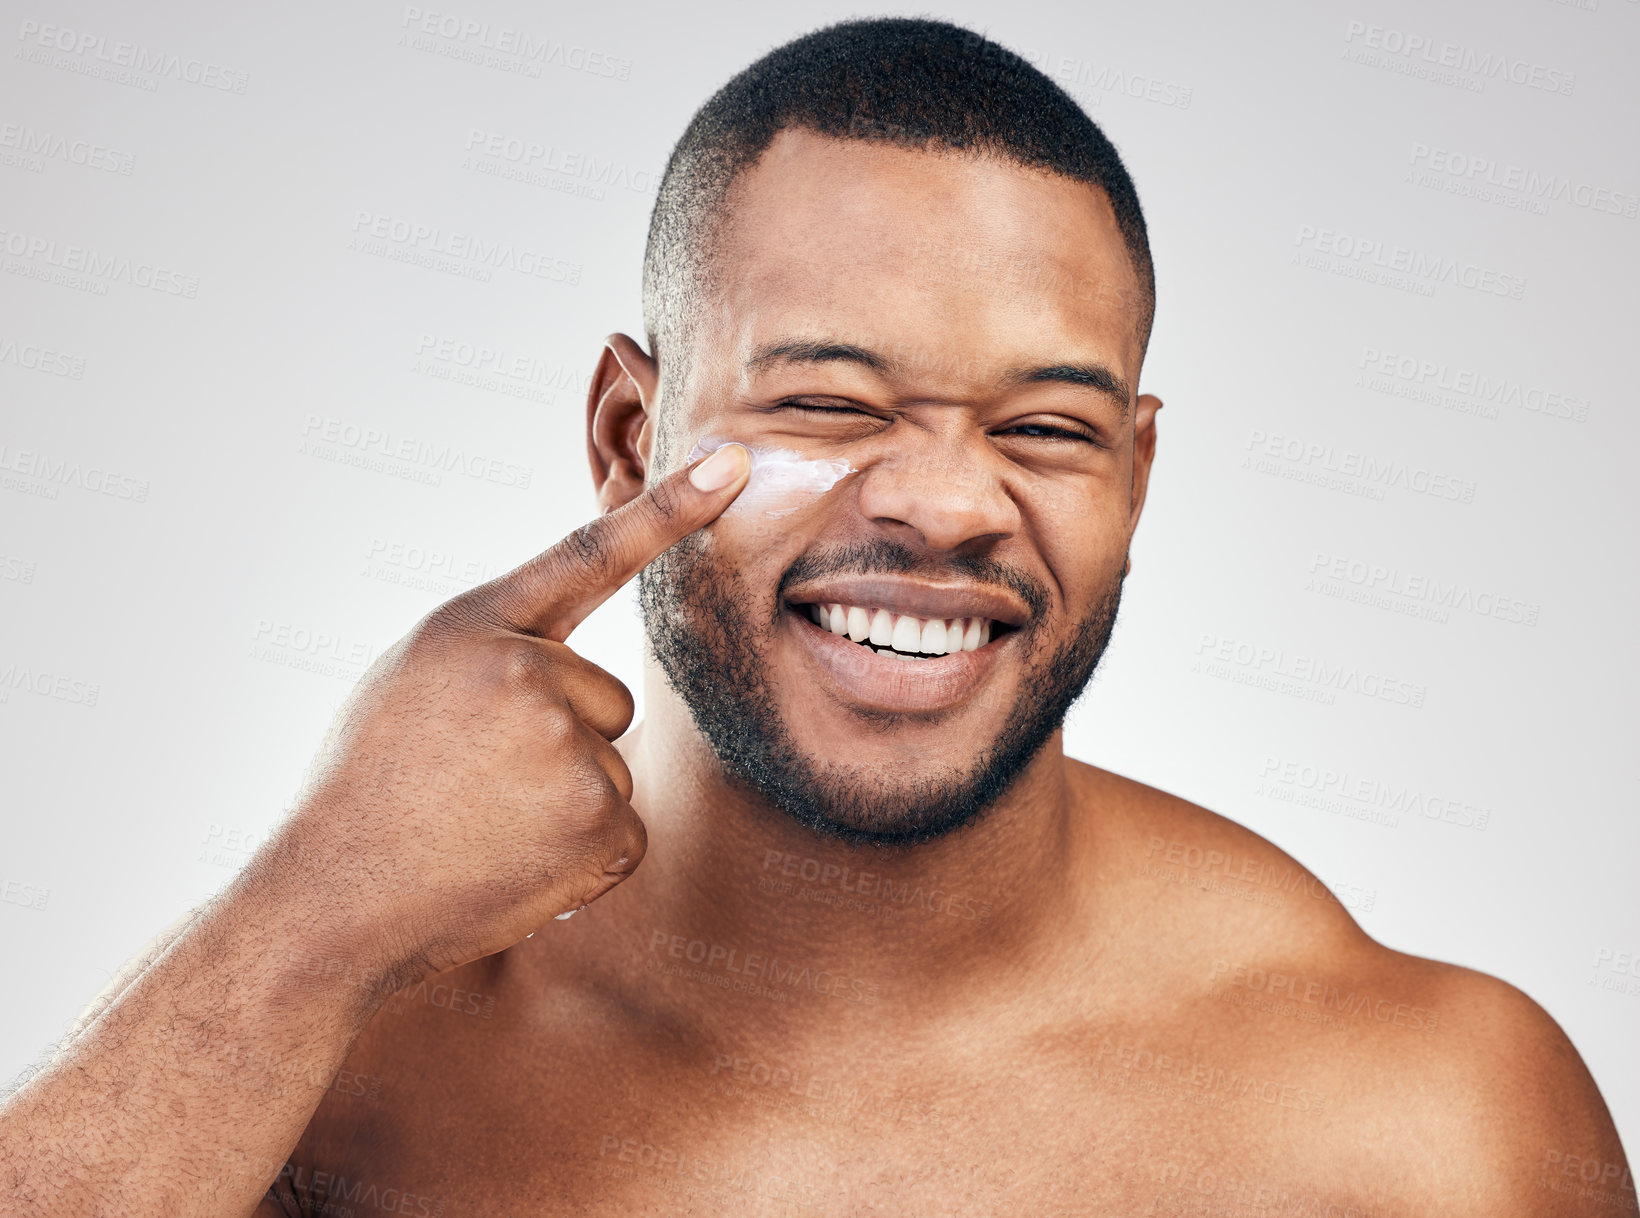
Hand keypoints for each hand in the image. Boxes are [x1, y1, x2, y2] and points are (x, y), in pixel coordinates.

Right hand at [259, 443, 750, 985]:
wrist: (336, 900)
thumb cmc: (370, 788)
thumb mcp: (414, 679)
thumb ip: (496, 649)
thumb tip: (571, 663)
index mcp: (476, 627)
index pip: (589, 553)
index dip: (669, 506)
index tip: (735, 461)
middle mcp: (528, 672)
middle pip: (605, 697)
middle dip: (562, 741)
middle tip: (475, 784)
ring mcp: (569, 748)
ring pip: (610, 764)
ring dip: (566, 802)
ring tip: (481, 827)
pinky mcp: (598, 822)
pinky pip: (622, 830)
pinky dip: (582, 857)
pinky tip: (514, 866)